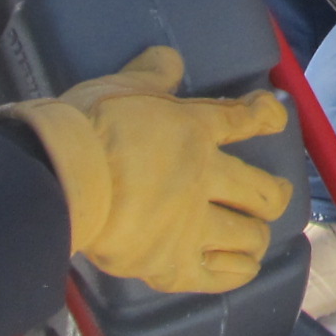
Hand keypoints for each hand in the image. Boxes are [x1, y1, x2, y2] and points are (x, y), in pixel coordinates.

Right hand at [0, 46, 295, 292]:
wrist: (59, 179)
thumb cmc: (87, 127)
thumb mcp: (121, 85)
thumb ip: (151, 74)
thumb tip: (171, 60)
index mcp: (195, 131)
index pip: (248, 119)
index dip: (269, 116)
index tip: (274, 116)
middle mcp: (205, 178)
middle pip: (264, 192)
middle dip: (276, 195)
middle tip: (275, 196)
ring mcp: (192, 225)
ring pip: (249, 236)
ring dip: (256, 236)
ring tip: (253, 235)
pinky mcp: (170, 264)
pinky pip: (217, 276)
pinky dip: (236, 272)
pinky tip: (243, 268)